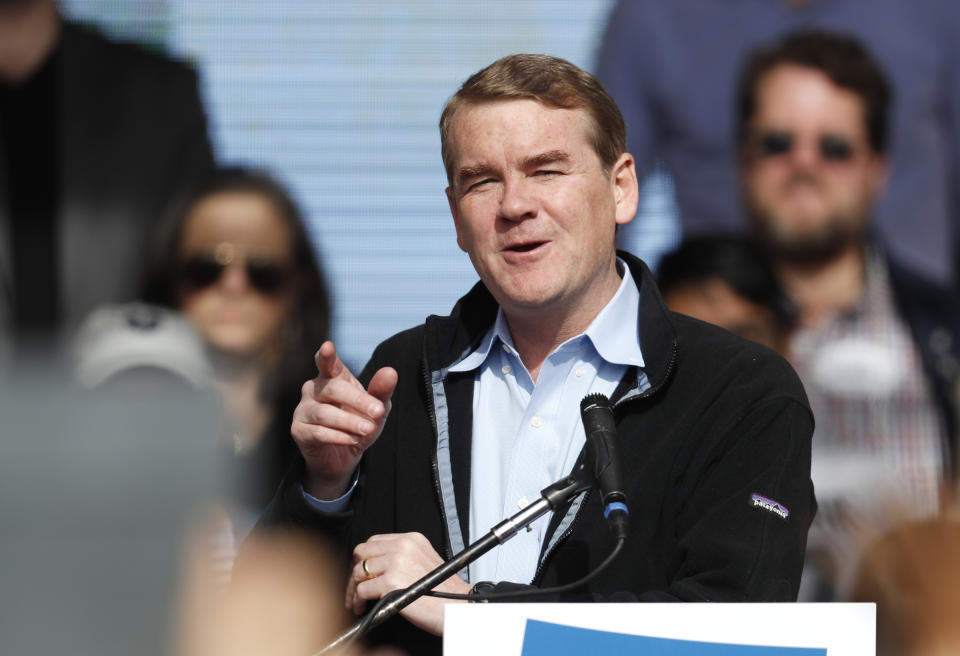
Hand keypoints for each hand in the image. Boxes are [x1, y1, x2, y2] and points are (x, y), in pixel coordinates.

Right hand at [292, 341, 397, 499]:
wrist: (343, 456)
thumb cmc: (359, 423)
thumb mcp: (377, 408)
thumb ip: (381, 391)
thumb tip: (390, 371)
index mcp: (332, 377)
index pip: (327, 363)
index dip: (326, 355)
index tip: (327, 347)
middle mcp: (313, 389)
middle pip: (333, 389)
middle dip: (358, 400)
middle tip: (378, 412)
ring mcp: (303, 409)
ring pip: (325, 413)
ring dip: (350, 422)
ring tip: (368, 429)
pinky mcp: (298, 431)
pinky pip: (318, 432)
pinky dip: (339, 437)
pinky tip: (354, 440)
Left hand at [346, 533, 470, 635]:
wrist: (457, 606)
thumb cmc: (443, 591)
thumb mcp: (424, 562)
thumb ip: (402, 557)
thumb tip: (376, 566)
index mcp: (411, 539)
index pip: (374, 541)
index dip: (364, 558)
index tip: (361, 572)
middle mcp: (403, 546)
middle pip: (362, 552)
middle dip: (354, 571)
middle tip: (354, 587)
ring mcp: (396, 562)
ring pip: (359, 571)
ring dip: (353, 589)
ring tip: (355, 601)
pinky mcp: (391, 581)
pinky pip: (362, 589)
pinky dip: (357, 600)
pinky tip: (361, 607)